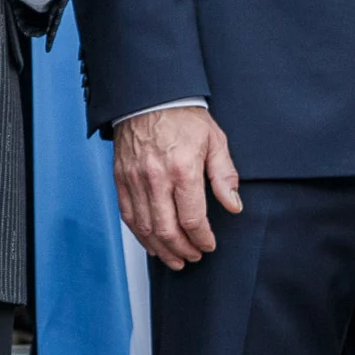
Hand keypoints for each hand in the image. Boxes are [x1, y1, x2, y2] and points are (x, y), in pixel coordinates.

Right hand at [115, 105, 242, 268]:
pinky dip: (139, 232)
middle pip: (167, 229)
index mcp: (182, 170)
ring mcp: (134, 178)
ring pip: (144, 226)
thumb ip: (225, 176)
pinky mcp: (121, 177)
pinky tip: (150, 241)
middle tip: (193, 257)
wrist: (147, 96)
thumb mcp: (215, 141)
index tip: (209, 245)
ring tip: (173, 258)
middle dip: (183, 250)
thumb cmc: (182, 117)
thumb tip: (233, 205)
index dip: (203, 239)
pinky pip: (127, 213)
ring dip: (160, 248)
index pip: (192, 219)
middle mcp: (155, 178)